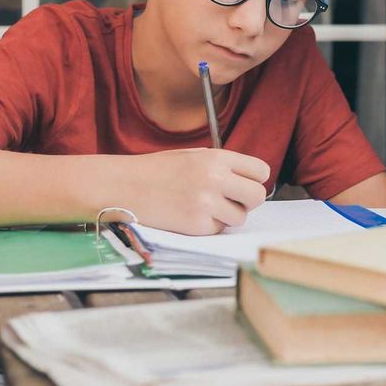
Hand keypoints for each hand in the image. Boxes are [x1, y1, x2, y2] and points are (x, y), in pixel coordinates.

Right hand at [103, 148, 270, 234]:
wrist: (125, 186)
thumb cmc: (158, 170)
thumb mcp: (193, 155)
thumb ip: (223, 165)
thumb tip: (250, 179)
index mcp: (216, 158)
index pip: (260, 170)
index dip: (255, 179)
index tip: (245, 184)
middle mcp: (215, 179)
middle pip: (258, 196)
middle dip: (249, 201)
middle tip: (234, 200)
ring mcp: (206, 204)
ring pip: (240, 217)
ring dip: (228, 216)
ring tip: (207, 207)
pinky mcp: (196, 226)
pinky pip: (218, 230)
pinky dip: (209, 226)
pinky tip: (191, 215)